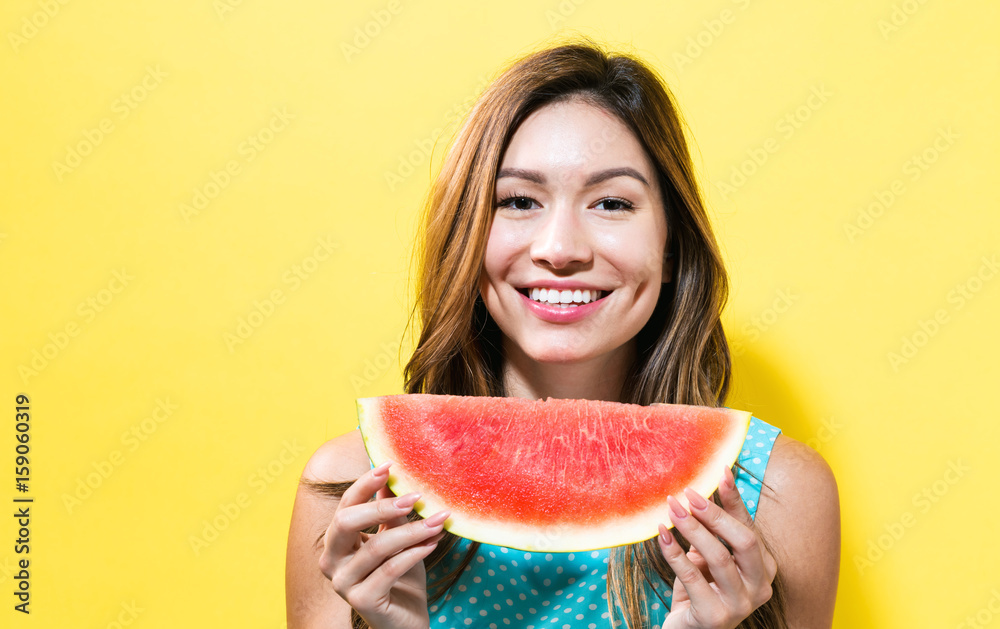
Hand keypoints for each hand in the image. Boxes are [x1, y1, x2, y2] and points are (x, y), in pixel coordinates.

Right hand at [318, 461, 448, 628]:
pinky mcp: (361, 600)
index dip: (365, 484)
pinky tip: (433, 542)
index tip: (391, 466)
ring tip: (438, 520)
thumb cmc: (400, 577)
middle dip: (381, 505)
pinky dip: (415, 552)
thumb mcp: (396, 537)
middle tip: (416, 496)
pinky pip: (390, 569)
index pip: (345, 505)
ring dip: (412, 530)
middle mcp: (331, 561)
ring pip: (377, 547)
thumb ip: (390, 511)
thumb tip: (394, 474)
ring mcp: (343, 583)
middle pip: (346, 522)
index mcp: (336, 541)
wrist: (406, 622)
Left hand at [657, 465, 776, 628]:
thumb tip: (705, 486)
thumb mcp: (708, 555)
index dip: (734, 499)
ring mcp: (741, 605)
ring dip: (691, 528)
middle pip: (743, 541)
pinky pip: (691, 576)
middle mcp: (760, 586)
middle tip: (688, 493)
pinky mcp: (715, 616)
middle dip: (715, 514)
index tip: (719, 471)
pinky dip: (673, 551)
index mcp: (764, 567)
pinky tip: (661, 534)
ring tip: (671, 508)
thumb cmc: (700, 588)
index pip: (749, 526)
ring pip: (718, 557)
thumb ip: (712, 529)